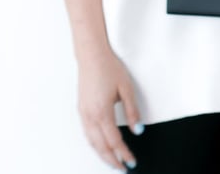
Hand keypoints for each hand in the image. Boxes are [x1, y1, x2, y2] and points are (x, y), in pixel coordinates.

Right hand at [76, 48, 142, 171]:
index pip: (115, 141)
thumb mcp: (126, 89)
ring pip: (92, 142)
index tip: (131, 162)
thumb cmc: (109, 68)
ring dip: (102, 154)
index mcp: (102, 112)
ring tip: (112, 161)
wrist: (91, 56)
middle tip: (122, 168)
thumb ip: (133, 111)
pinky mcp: (81, 109)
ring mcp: (83, 113)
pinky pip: (87, 134)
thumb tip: (138, 130)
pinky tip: (100, 146)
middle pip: (101, 146)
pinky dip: (94, 144)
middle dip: (112, 160)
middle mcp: (90, 116)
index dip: (124, 154)